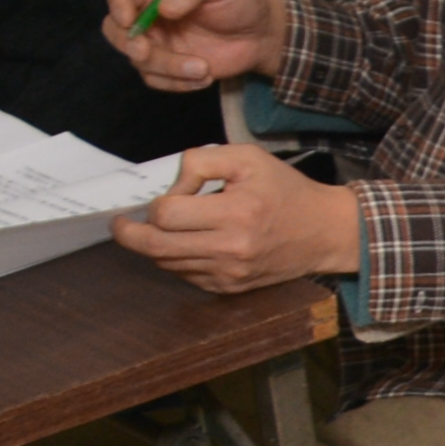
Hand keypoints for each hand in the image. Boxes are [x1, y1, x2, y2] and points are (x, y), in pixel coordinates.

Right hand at [101, 0, 287, 92]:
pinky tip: (205, 77)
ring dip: (168, 67)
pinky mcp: (165, 68)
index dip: (119, 6)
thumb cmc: (239, 2)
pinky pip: (156, 80)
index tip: (129, 20)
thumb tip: (165, 7)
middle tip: (146, 52)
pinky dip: (177, 83)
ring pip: (139, 61)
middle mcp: (148, 17)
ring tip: (203, 67)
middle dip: (129, 44)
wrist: (259, 35)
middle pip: (115, 31)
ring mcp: (155, 44)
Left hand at [115, 157, 366, 295]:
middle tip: (120, 224)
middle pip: (155, 246)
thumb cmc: (286, 190)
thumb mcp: (249, 158)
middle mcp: (230, 249)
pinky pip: (185, 275)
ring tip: (161, 228)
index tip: (165, 195)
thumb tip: (172, 188)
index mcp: (237, 212)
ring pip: (166, 263)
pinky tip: (189, 243)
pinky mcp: (228, 288)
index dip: (158, 202)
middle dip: (129, 233)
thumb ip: (202, 160)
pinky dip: (177, 259)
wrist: (324, 231)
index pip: (167, 214)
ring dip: (155, 244)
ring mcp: (228, 273)